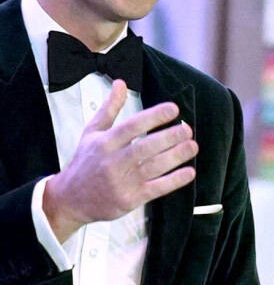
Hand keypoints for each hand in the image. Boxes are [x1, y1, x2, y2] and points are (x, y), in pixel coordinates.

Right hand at [43, 79, 197, 241]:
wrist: (69, 201)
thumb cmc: (85, 163)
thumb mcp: (92, 132)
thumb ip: (110, 108)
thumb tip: (120, 83)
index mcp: (105, 143)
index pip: (132, 127)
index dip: (153, 117)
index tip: (173, 108)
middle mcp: (112, 162)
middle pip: (143, 148)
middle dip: (168, 138)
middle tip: (187, 129)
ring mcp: (121, 183)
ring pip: (152, 168)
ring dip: (175, 157)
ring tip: (192, 146)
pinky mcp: (129, 200)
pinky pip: (155, 189)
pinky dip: (173, 181)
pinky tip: (189, 172)